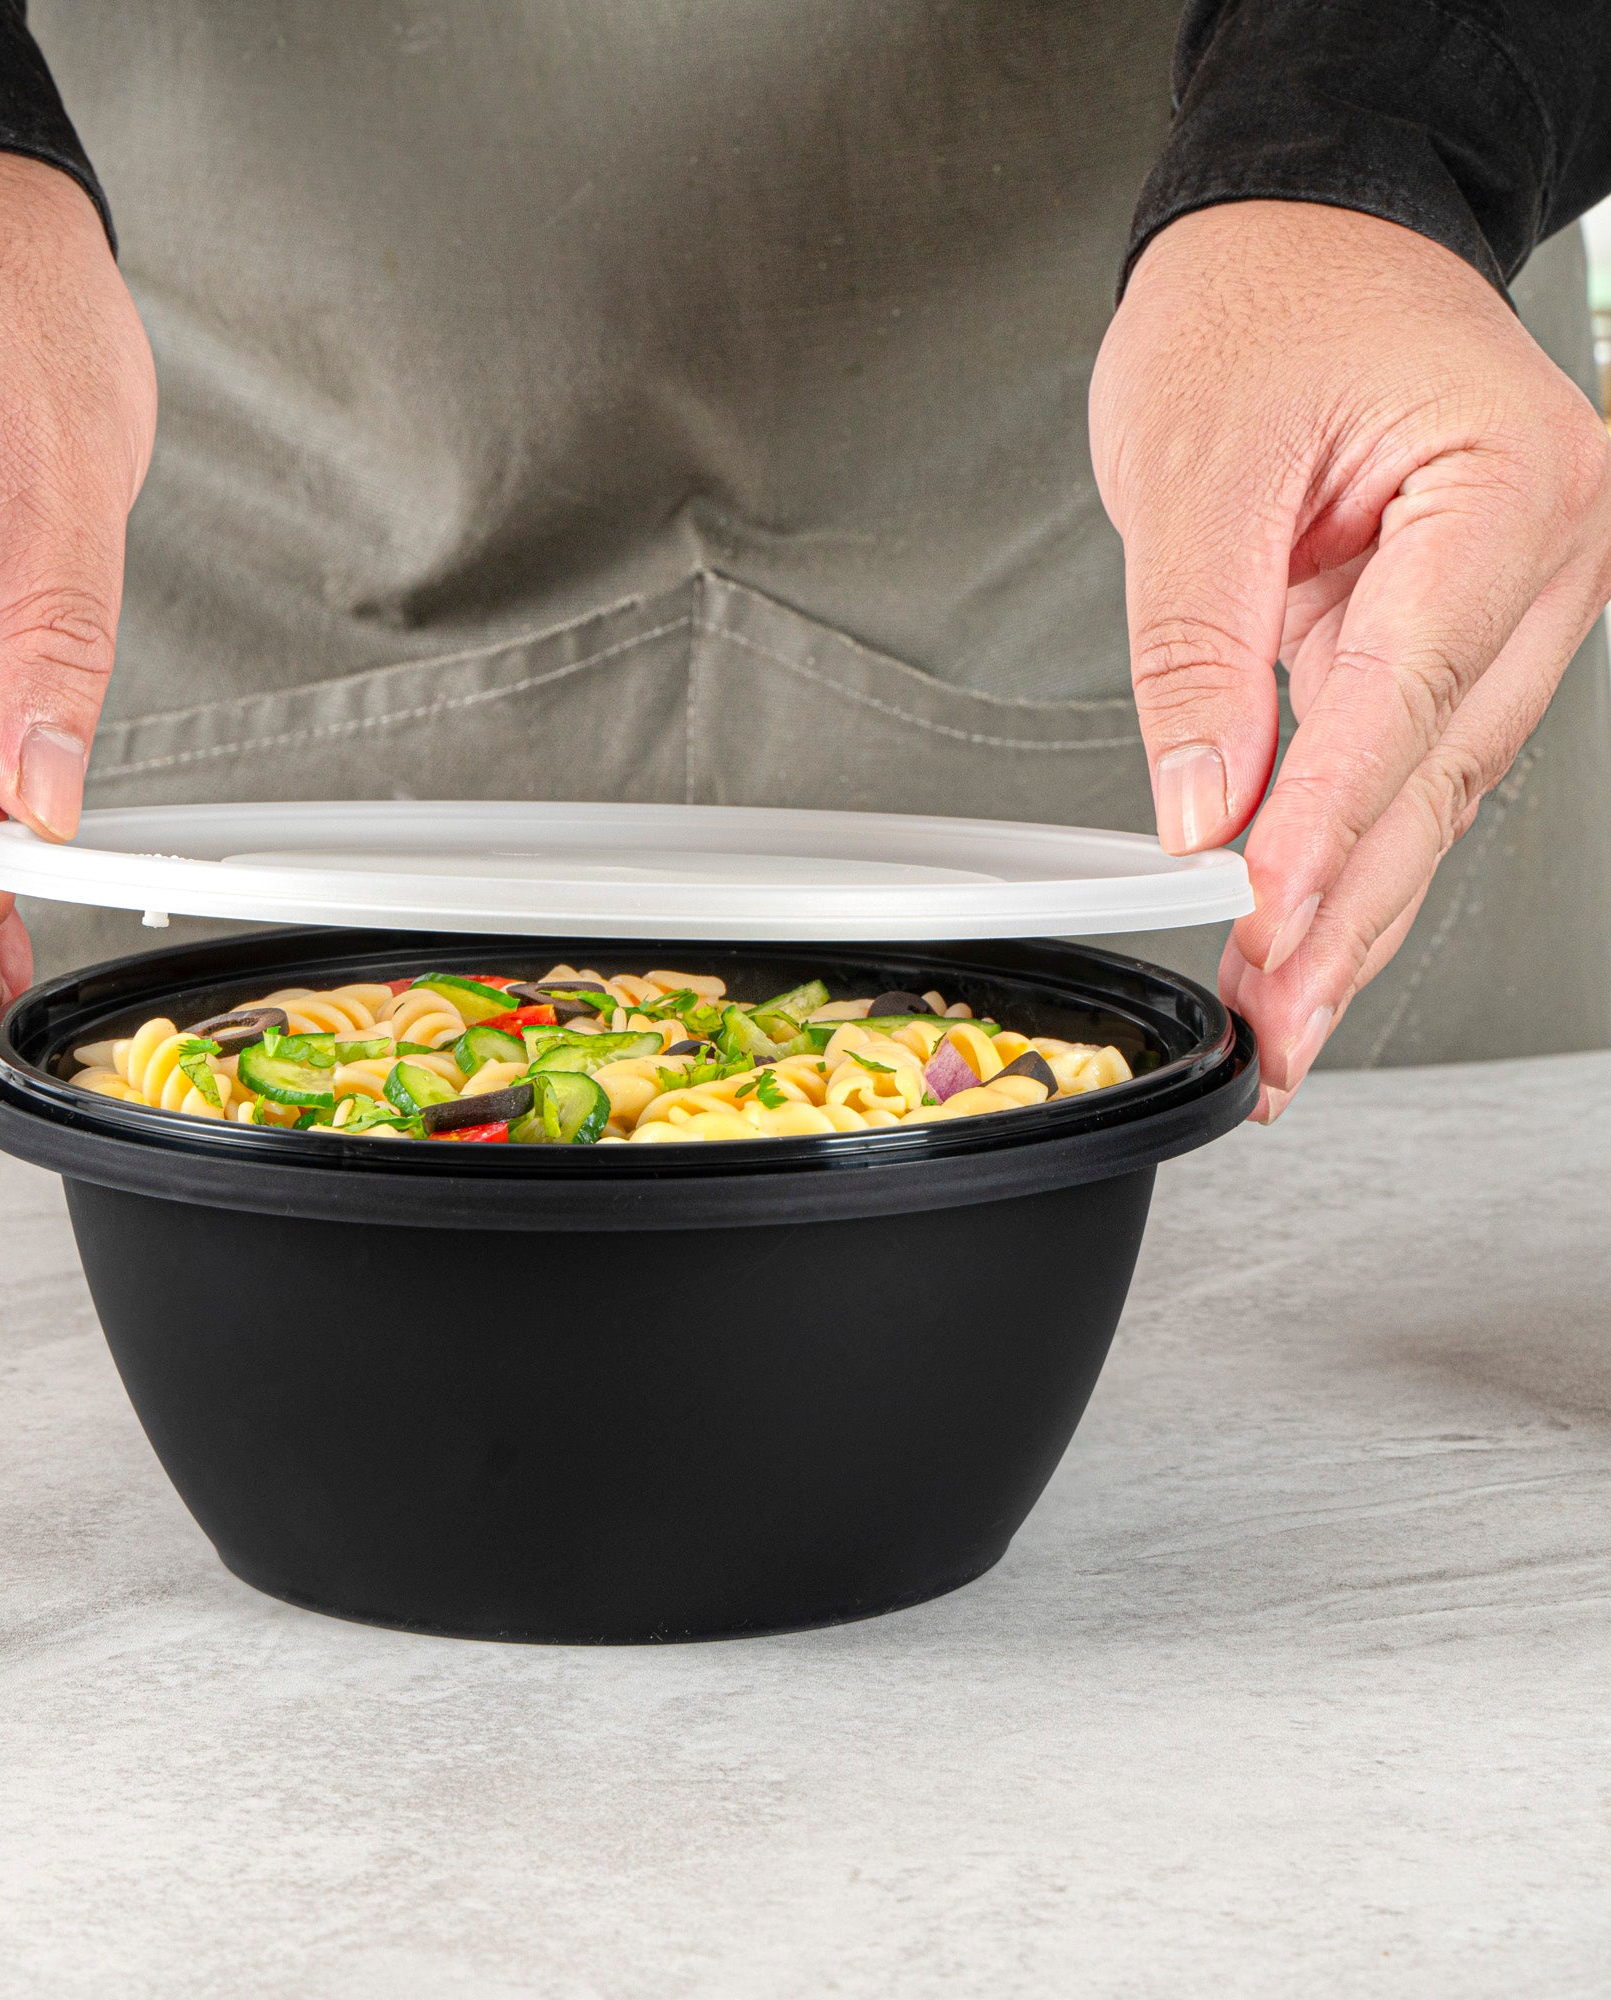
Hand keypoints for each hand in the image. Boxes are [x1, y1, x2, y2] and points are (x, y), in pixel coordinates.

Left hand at [1091, 201, 1610, 1119]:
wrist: (1294, 247)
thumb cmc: (1258, 310)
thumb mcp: (1194, 468)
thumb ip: (1199, 648)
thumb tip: (1204, 808)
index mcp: (1508, 485)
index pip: (1410, 691)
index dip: (1333, 824)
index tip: (1271, 918)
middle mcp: (1541, 556)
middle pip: (1440, 771)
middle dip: (1350, 912)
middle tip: (1276, 1024)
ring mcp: (1510, 606)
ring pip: (1433, 794)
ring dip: (1355, 913)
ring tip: (1279, 1020)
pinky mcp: (1453, 638)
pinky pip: (1406, 767)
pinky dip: (1350, 856)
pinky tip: (1305, 937)